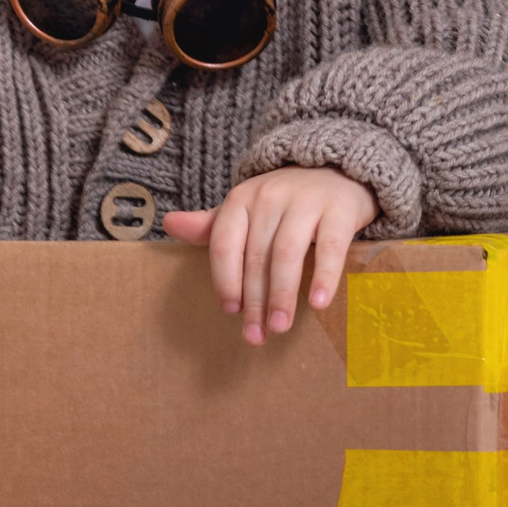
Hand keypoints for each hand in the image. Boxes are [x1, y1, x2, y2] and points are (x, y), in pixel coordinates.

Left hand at [161, 167, 377, 345]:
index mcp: (241, 199)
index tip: (231, 311)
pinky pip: (330, 246)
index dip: (225, 280)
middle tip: (255, 336)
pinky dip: (324, 276)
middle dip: (255, 301)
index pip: (224, 244)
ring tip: (280, 327)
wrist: (335, 170)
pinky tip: (318, 303)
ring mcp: (306, 202)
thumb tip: (169, 225)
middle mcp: (269, 197)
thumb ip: (211, 225)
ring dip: (282, 295)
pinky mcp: (339, 209)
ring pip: (287, 254)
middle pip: (256, 256)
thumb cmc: (284, 201)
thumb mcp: (245, 208)